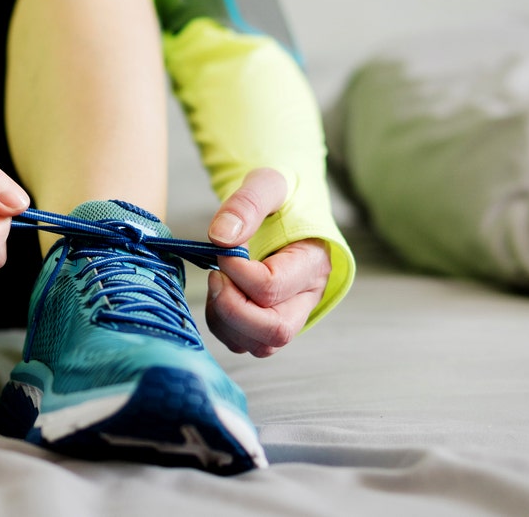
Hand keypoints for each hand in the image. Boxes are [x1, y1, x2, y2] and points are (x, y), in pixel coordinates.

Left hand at [204, 168, 330, 356]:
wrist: (285, 204)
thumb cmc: (282, 194)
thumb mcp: (267, 183)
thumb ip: (247, 204)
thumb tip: (221, 238)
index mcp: (313, 262)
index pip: (272, 287)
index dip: (236, 272)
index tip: (222, 249)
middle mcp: (308, 296)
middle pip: (275, 331)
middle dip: (232, 308)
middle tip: (216, 277)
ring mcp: (290, 314)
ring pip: (258, 344)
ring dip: (225, 319)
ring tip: (218, 282)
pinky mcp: (270, 322)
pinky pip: (244, 342)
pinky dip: (222, 325)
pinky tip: (220, 293)